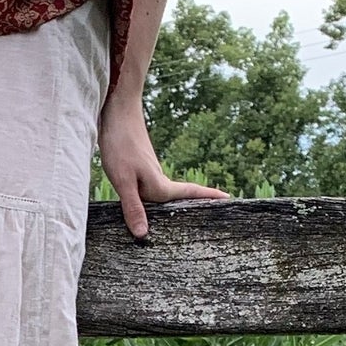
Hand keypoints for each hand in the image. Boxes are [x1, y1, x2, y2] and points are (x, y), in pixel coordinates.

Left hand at [97, 96, 229, 239]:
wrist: (116, 110)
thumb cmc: (120, 144)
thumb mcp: (123, 180)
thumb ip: (133, 207)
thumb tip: (143, 235)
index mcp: (160, 185)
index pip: (190, 193)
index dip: (209, 196)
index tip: (229, 199)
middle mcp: (158, 180)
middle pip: (181, 196)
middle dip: (195, 205)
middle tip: (212, 215)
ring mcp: (149, 172)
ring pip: (163, 194)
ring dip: (173, 204)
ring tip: (183, 216)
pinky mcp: (138, 167)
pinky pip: (150, 188)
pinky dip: (153, 199)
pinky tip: (147, 204)